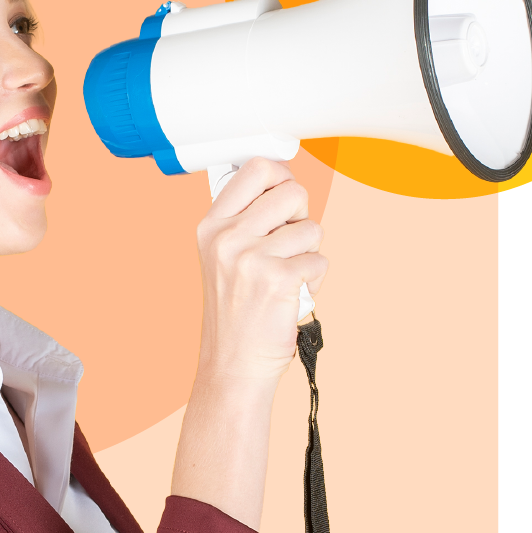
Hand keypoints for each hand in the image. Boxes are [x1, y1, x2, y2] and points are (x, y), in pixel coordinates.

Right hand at [194, 157, 327, 388]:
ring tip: (288, 275)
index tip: (285, 191)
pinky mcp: (278, 279)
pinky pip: (320, 260)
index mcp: (211, 225)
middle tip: (289, 244)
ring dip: (309, 253)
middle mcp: (227, 237)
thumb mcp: (222, 257)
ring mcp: (251, 258)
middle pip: (293, 191)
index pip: (255, 168)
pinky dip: (315, 280)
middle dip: (301, 217)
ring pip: (312, 228)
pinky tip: (293, 295)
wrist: (233, 364)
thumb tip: (283, 182)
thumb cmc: (235, 312)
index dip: (281, 175)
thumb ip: (246, 219)